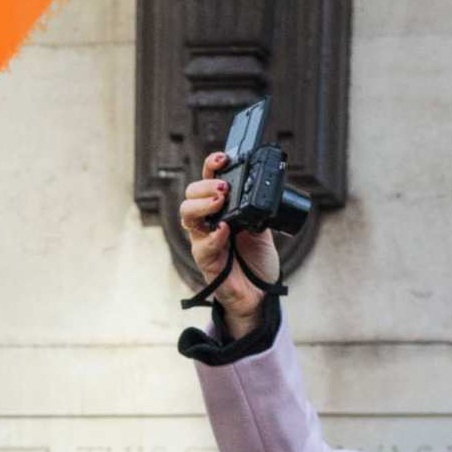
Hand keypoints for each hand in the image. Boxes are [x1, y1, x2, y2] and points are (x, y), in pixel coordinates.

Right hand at [179, 153, 281, 340]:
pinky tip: (224, 230)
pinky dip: (213, 236)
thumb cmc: (257, 261)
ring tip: (220, 201)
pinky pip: (202, 245)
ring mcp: (203, 240)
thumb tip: (258, 192)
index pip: (209, 181)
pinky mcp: (205, 260)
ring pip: (187, 215)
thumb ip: (257, 210)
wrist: (260, 293)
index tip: (222, 158)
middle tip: (223, 187)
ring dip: (203, 205)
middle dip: (205, 186)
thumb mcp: (263, 228)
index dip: (212, 166)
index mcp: (222, 209)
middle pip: (191, 195)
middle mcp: (208, 222)